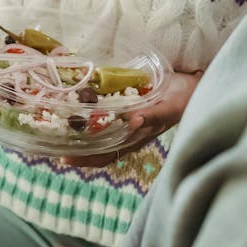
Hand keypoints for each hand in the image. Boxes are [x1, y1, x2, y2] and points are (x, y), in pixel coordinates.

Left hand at [62, 70, 202, 167]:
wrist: (196, 86)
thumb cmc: (183, 99)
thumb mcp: (169, 108)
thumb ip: (153, 116)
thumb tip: (134, 121)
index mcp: (135, 139)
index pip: (104, 156)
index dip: (84, 159)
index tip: (63, 158)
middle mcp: (128, 133)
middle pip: (95, 146)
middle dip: (74, 145)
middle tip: (51, 137)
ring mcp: (126, 121)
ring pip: (98, 131)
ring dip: (79, 129)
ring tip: (58, 122)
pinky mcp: (128, 107)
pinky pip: (105, 114)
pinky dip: (90, 110)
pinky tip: (79, 102)